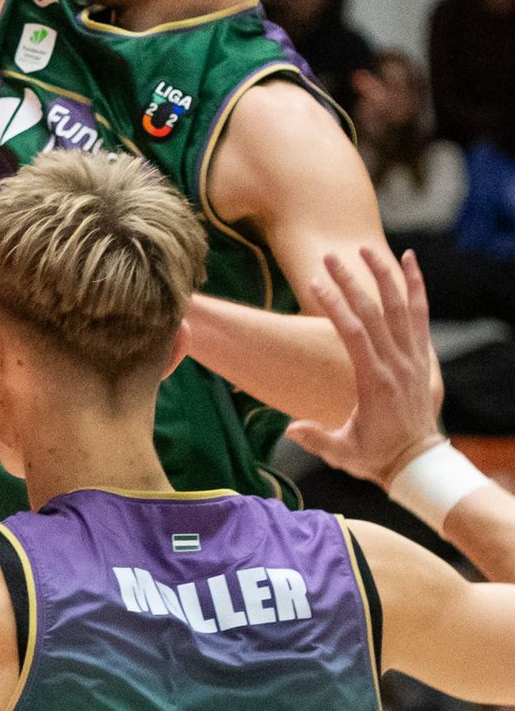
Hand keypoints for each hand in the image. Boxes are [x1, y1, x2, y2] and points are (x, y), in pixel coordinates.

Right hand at [286, 247, 444, 487]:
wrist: (418, 461)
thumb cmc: (376, 456)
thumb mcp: (343, 452)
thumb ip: (316, 438)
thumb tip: (290, 430)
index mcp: (374, 381)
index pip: (354, 333)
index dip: (334, 305)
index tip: (315, 283)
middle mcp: (397, 363)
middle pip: (374, 312)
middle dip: (351, 281)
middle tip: (329, 256)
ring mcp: (412, 358)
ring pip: (400, 306)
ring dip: (383, 275)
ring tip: (365, 249)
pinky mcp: (420, 356)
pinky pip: (421, 314)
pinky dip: (417, 285)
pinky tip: (410, 260)